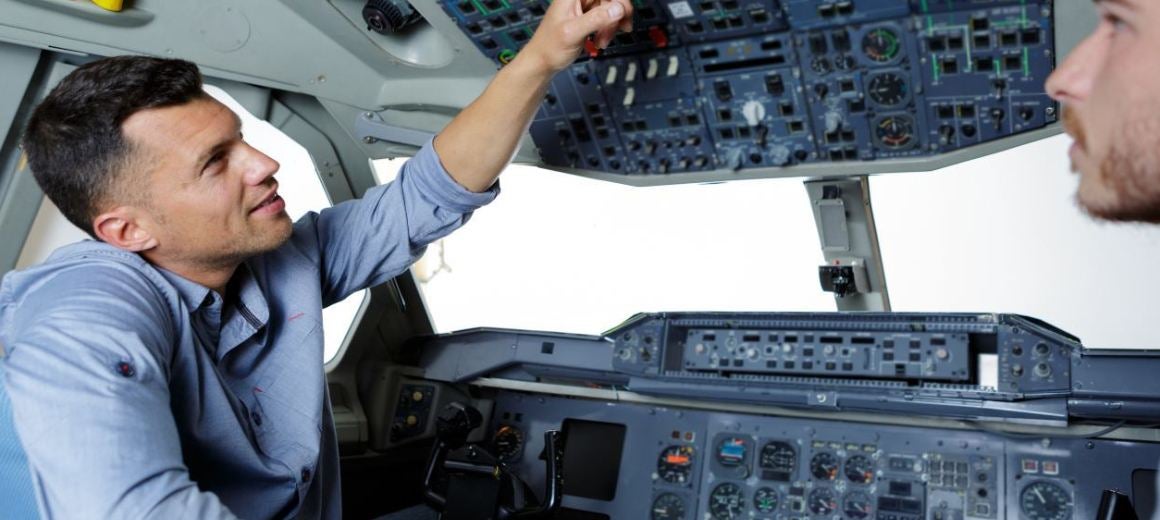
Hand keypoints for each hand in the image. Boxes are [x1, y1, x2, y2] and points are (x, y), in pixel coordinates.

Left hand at [518, 0, 633, 72]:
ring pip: (610, 7)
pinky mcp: (587, 16)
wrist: (542, 62)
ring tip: (602, 41)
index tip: (623, 13)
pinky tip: (600, 40)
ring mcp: (583, 6)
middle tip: (621, 29)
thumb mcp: (573, 33)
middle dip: (617, 14)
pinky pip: (606, 17)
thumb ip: (596, 19)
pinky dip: (607, 29)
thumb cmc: (549, 47)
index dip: (618, 0)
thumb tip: (618, 8)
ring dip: (612, 25)